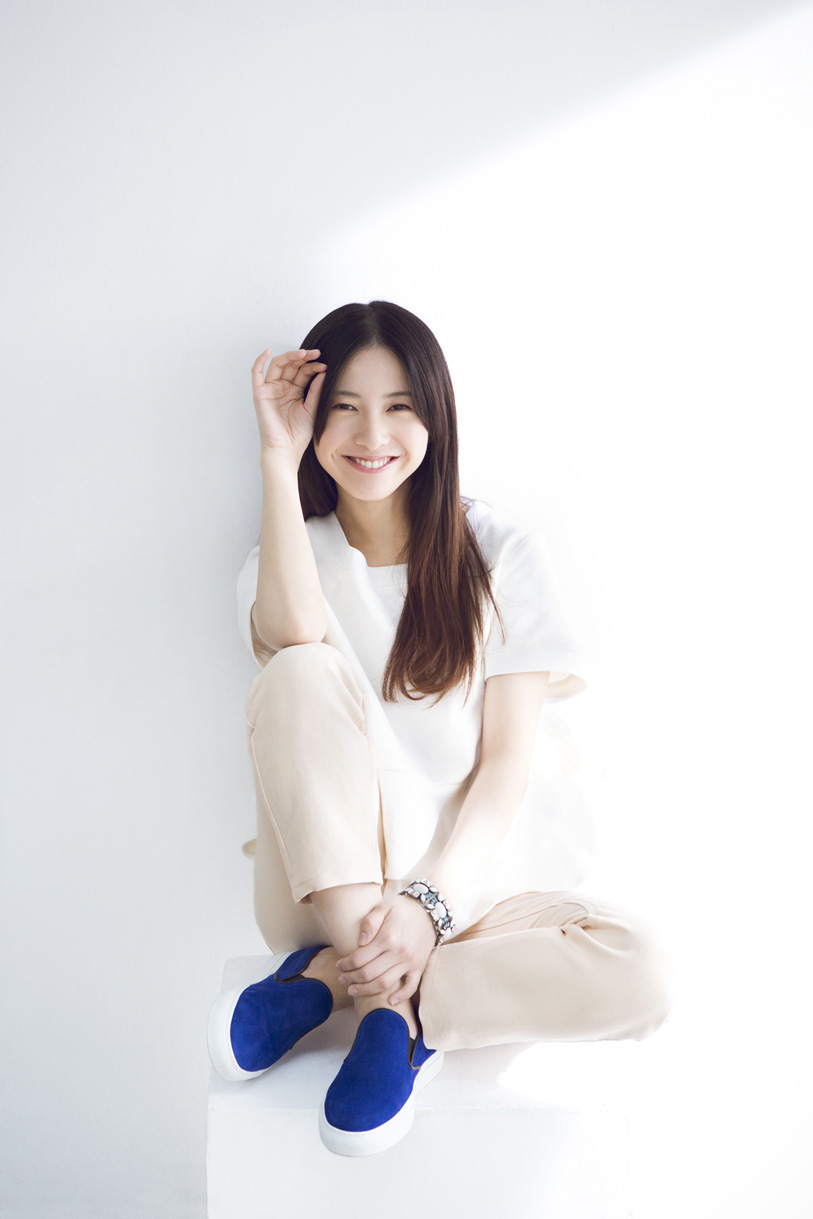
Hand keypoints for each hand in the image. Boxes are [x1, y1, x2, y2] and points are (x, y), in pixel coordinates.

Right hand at [251, 347, 326, 462]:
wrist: (286, 449)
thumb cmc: (298, 434)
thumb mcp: (312, 409)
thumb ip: (316, 390)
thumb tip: (323, 371)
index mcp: (294, 391)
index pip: (303, 372)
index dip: (313, 366)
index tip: (325, 366)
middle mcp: (282, 388)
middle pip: (291, 365)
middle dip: (304, 358)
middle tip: (316, 354)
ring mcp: (270, 389)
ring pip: (277, 365)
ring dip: (289, 356)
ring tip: (303, 353)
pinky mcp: (260, 394)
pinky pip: (256, 373)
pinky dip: (260, 361)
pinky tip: (268, 352)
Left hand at [336, 895, 436, 1005]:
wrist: (430, 910)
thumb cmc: (402, 908)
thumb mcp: (383, 907)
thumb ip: (369, 922)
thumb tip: (360, 942)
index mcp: (387, 937)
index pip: (359, 958)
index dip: (345, 964)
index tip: (339, 965)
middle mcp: (399, 952)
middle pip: (368, 973)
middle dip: (351, 978)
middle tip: (341, 979)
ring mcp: (410, 962)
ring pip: (384, 984)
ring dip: (366, 990)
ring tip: (353, 990)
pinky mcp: (419, 967)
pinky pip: (410, 987)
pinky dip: (400, 997)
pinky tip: (389, 1001)